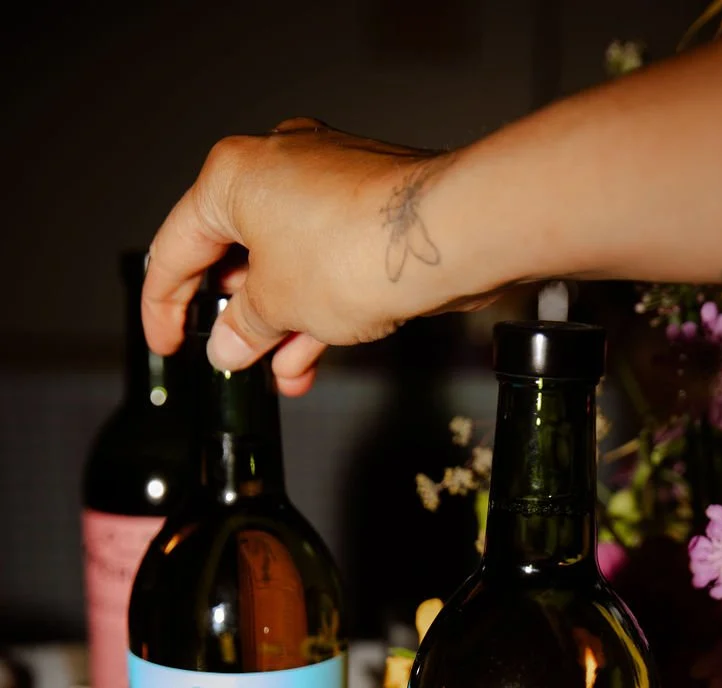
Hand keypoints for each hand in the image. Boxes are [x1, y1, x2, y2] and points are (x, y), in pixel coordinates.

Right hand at [141, 118, 465, 394]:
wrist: (446, 237)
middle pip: (235, 253)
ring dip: (279, 325)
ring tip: (277, 371)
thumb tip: (229, 345)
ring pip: (286, 265)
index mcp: (233, 177)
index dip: (163, 306)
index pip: (177, 247)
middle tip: (231, 358)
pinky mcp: (368, 211)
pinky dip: (315, 310)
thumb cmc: (356, 249)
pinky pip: (325, 265)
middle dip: (235, 317)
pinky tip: (310, 357)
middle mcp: (278, 168)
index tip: (168, 344)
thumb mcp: (278, 306)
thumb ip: (244, 329)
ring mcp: (327, 186)